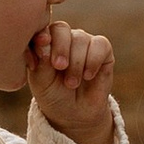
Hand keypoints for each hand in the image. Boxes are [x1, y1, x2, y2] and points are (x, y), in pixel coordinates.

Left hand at [27, 19, 116, 143]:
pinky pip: (100, 45)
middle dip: (61, 48)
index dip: (44, 36)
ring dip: (76, 62)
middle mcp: (64, 38)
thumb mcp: (41, 82)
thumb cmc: (53, 95)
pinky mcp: (102, 50)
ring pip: (81, 38)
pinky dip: (93, 60)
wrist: (75, 114)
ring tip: (72, 83)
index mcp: (45, 42)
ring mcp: (83, 42)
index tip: (42, 47)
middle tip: (59, 67)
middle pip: (62, 29)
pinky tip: (88, 76)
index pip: (43, 29)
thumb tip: (45, 42)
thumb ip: (41, 62)